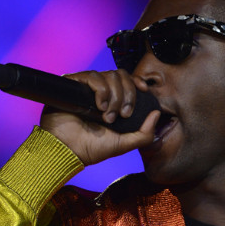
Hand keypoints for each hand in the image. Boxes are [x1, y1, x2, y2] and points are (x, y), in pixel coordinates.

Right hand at [40, 70, 160, 165]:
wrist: (68, 150)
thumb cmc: (92, 148)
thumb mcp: (124, 144)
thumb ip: (144, 134)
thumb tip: (157, 114)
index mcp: (112, 102)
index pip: (128, 81)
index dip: (137, 81)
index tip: (144, 90)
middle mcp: (100, 92)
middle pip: (121, 76)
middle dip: (127, 95)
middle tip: (122, 115)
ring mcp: (87, 88)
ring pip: (109, 75)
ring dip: (114, 96)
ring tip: (106, 115)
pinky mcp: (74, 84)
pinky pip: (93, 76)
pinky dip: (101, 90)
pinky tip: (99, 106)